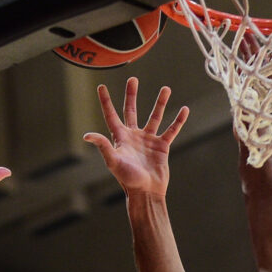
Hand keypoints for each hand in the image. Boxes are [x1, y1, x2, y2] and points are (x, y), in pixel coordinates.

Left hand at [84, 78, 187, 198]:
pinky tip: (184, 109)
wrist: (147, 192)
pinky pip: (171, 130)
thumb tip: (87, 135)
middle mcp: (134, 136)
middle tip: (133, 79)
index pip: (111, 115)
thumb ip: (103, 146)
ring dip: (160, 103)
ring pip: (155, 116)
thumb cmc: (128, 179)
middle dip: (131, 95)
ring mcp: (148, 140)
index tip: (101, 87)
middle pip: (131, 110)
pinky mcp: (162, 147)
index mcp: (120, 138)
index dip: (106, 101)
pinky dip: (178, 121)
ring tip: (166, 88)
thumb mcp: (113, 161)